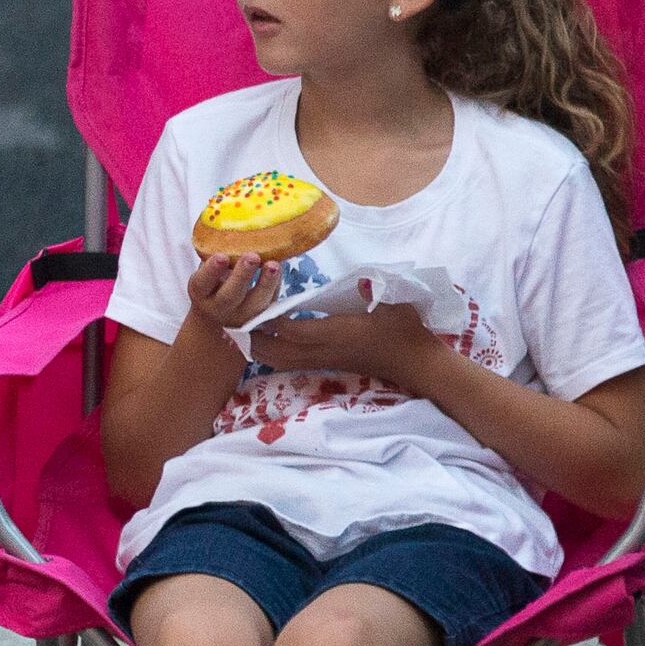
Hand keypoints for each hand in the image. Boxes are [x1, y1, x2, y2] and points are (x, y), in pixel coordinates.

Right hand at [184, 251, 280, 331]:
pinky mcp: (261, 316)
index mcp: (201, 293)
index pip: (202, 283)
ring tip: (274, 264)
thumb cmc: (213, 279)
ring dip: (266, 283)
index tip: (222, 256)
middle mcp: (219, 308)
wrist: (218, 310)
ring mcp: (242, 316)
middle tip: (252, 256)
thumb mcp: (207, 266)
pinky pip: (271, 302)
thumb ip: (214, 249)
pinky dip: (276, 284)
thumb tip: (224, 213)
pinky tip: (278, 268)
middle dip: (242, 275)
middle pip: (230, 296)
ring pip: (255, 304)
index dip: (212, 270)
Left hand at [251, 299, 445, 387]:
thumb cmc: (406, 329)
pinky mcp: (325, 364)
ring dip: (258, 348)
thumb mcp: (394, 304)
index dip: (272, 320)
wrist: (415, 362)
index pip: (296, 331)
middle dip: (253, 338)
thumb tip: (363, 281)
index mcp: (338, 334)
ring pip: (281, 360)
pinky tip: (260, 340)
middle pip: (278, 351)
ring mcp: (324, 360)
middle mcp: (325, 351)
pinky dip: (271, 353)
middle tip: (230, 320)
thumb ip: (377, 292)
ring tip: (237, 330)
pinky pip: (290, 363)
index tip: (253, 304)